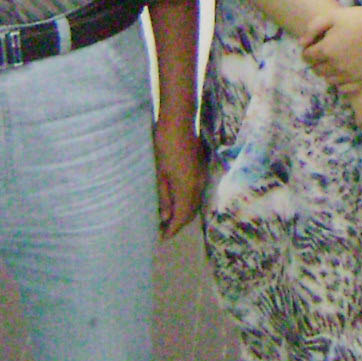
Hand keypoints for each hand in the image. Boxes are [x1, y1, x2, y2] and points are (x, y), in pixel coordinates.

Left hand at [152, 116, 204, 238]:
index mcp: (187, 187)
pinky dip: (187, 202)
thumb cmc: (164, 146)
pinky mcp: (201, 169)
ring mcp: (202, 176)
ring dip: (184, 213)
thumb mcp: (159, 174)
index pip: (182, 216)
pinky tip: (176, 201)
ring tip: (168, 219)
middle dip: (179, 223)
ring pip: (195, 202)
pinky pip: (196, 193)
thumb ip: (164, 197)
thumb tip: (165, 217)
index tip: (162, 238)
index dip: (173, 229)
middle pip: (191, 212)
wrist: (179, 122)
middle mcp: (199, 184)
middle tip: (163, 231)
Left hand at [302, 5, 361, 87]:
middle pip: (316, 70)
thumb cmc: (357, 19)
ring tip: (334, 62)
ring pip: (328, 80)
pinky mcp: (360, 80)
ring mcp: (348, 75)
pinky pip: (343, 88)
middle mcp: (335, 66)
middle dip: (316, 62)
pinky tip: (344, 72)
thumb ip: (313, 28)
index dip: (308, 51)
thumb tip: (302, 44)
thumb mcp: (332, 16)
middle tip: (324, 53)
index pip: (307, 57)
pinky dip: (340, 82)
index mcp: (326, 50)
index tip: (314, 46)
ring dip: (327, 72)